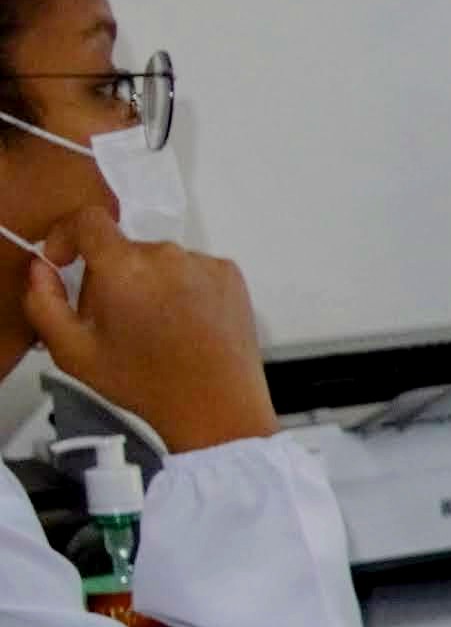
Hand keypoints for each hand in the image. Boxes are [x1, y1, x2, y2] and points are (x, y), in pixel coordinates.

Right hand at [20, 207, 274, 449]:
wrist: (216, 406)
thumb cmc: (141, 382)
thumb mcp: (73, 351)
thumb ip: (43, 302)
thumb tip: (42, 267)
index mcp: (125, 267)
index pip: (89, 220)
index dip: (68, 235)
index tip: (64, 262)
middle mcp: (167, 254)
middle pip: (123, 250)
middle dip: (109, 277)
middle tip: (115, 322)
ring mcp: (205, 263)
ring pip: (159, 262)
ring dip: (148, 284)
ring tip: (155, 329)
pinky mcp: (232, 275)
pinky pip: (193, 270)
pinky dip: (182, 289)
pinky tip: (186, 325)